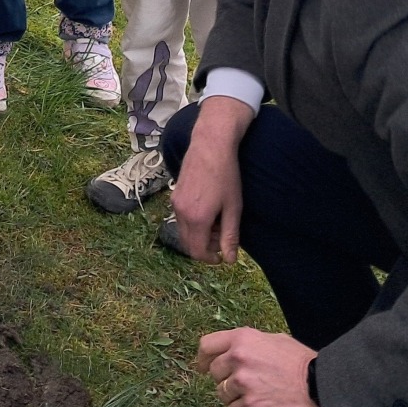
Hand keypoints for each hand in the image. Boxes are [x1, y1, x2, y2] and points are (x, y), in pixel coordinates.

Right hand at [172, 97, 252, 263]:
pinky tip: (208, 210)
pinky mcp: (174, 194)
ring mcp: (175, 203)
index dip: (210, 259)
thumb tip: (230, 260)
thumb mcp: (233, 208)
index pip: (197, 251)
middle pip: (188, 244)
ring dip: (199, 234)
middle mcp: (181, 213)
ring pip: (184, 231)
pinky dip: (193, 223)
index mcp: (196, 218)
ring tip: (217, 221)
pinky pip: (181, 218)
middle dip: (205, 247)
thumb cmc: (227, 176)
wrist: (210, 146)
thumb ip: (230, 236)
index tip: (223, 255)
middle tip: (222, 237)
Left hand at [196, 328, 322, 406]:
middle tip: (243, 384)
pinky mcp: (251, 406)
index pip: (207, 345)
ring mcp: (243, 383)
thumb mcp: (274, 340)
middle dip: (225, 379)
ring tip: (255, 395)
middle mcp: (239, 358)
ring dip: (234, 397)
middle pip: (214, 372)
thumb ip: (248, 344)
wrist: (321, 387)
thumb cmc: (302, 363)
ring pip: (221, 393)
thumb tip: (232, 350)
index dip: (202, 358)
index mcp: (242, 339)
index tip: (201, 367)